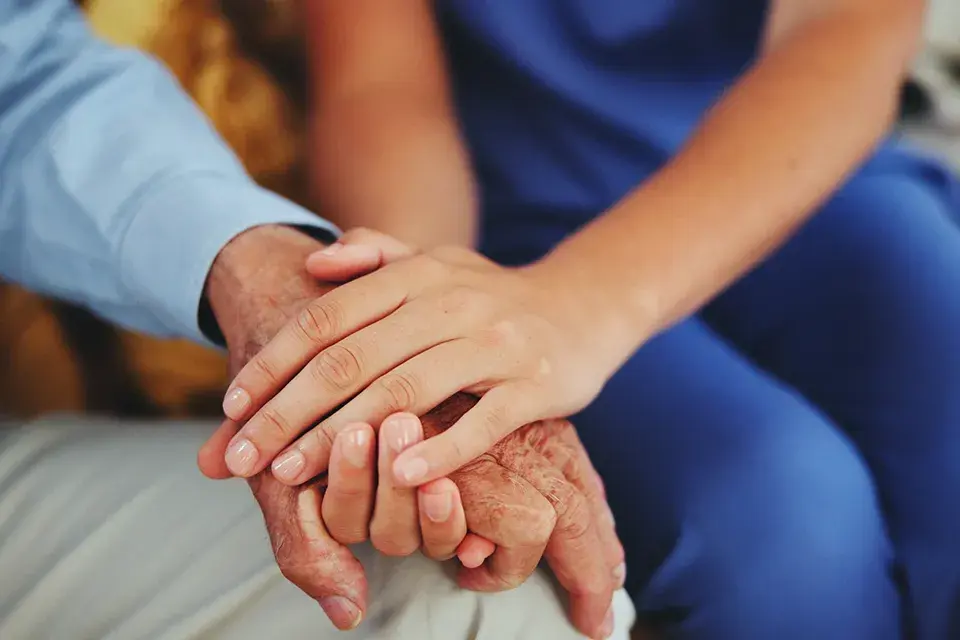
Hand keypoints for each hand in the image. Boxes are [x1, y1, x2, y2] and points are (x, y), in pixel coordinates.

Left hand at [199, 226, 622, 636]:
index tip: (231, 410)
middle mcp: (451, 304)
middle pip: (352, 360)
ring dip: (341, 437)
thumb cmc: (489, 295)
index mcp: (417, 275)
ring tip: (292, 474)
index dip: (273, 364)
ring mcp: (495, 346)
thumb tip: (313, 266)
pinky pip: (481, 423)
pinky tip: (399, 478)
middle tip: (243, 458)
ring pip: (404, 392)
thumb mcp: (434, 261)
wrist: (583, 306)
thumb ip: (373, 253)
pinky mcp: (535, 386)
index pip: (327, 319)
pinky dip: (440, 450)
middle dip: (288, 412)